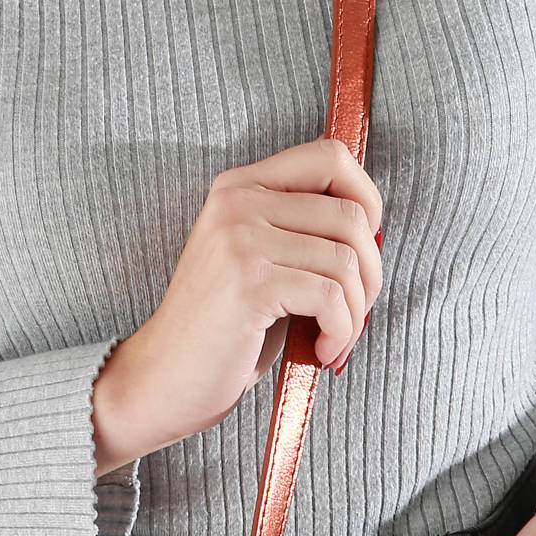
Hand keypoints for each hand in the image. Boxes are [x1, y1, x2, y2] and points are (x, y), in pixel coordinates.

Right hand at [92, 134, 382, 473]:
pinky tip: (321, 349)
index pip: (330, 157)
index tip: (363, 249)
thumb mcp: (258, 262)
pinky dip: (340, 330)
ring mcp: (241, 239)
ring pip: (347, 261)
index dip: (367, 199)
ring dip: (356, 312)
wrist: (162, 378)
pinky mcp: (249, 282)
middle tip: (353, 313)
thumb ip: (301, 231)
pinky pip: (331, 297)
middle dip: (370, 274)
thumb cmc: (222, 330)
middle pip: (351, 216)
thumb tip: (373, 227)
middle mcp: (238, 202)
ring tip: (334, 337)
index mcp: (240, 187)